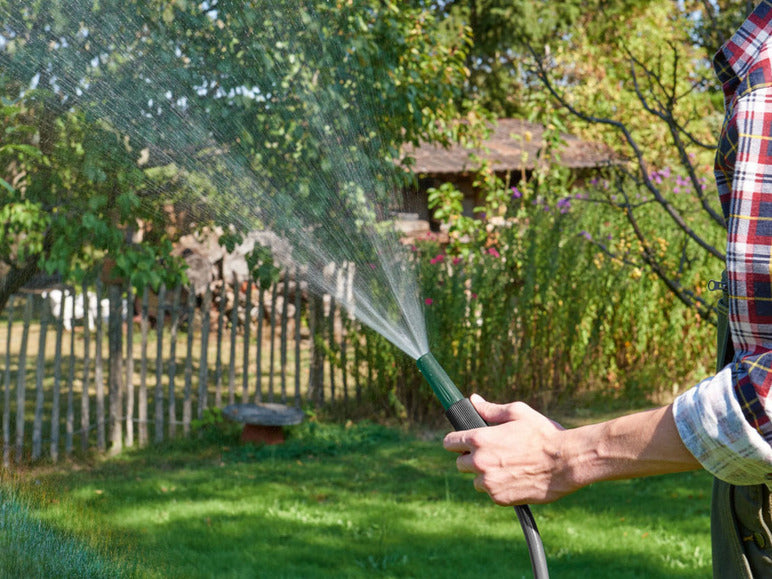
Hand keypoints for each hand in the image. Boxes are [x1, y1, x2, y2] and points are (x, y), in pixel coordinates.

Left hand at [443, 394, 573, 505]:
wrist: (566, 462)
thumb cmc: (543, 434)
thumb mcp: (517, 412)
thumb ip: (490, 409)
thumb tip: (473, 400)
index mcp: (480, 439)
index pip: (449, 442)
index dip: (455, 441)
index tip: (462, 442)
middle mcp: (480, 462)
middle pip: (459, 463)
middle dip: (471, 458)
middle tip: (492, 453)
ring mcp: (489, 482)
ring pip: (475, 480)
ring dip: (485, 475)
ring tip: (507, 466)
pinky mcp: (499, 498)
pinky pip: (490, 493)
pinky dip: (498, 487)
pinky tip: (515, 477)